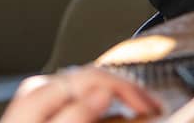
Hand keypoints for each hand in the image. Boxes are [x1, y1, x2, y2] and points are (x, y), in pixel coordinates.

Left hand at [0, 66, 163, 122]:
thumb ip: (75, 116)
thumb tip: (103, 92)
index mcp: (40, 91)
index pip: (95, 76)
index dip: (128, 89)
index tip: (150, 107)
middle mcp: (39, 89)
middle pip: (94, 77)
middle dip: (127, 89)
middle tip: (154, 107)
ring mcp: (40, 98)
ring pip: (89, 86)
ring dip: (118, 95)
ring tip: (141, 107)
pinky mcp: (43, 110)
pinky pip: (79, 97)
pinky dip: (102, 103)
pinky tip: (114, 111)